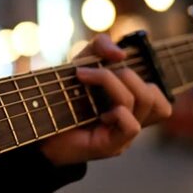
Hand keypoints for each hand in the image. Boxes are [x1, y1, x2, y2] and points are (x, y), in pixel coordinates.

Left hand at [39, 34, 171, 165]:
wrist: (34, 123)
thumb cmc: (60, 95)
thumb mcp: (82, 61)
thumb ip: (100, 47)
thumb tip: (121, 53)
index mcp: (129, 104)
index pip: (158, 92)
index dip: (144, 72)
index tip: (113, 62)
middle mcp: (130, 120)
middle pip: (152, 93)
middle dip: (123, 73)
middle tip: (87, 72)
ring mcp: (123, 136)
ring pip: (143, 103)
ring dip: (112, 83)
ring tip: (83, 78)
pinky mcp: (110, 146)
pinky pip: (132, 126)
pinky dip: (118, 112)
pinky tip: (98, 113)